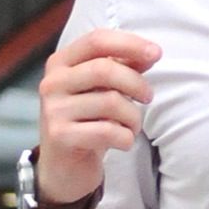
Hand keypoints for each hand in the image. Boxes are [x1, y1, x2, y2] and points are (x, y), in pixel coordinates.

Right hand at [35, 30, 160, 204]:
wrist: (63, 168)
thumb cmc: (86, 122)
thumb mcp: (101, 90)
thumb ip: (122, 67)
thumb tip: (150, 53)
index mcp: (60, 63)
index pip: (96, 41)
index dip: (129, 43)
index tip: (156, 53)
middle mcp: (52, 83)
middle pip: (105, 70)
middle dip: (136, 83)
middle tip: (148, 97)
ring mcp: (54, 110)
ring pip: (110, 102)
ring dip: (133, 116)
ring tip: (133, 126)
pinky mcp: (60, 137)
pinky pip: (107, 131)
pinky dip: (125, 138)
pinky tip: (123, 142)